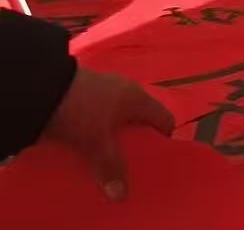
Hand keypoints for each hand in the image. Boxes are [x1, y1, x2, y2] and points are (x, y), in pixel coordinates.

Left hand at [43, 68, 173, 200]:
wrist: (40, 88)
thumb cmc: (81, 110)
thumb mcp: (97, 141)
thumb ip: (111, 166)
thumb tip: (121, 195)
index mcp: (138, 98)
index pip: (164, 119)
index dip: (163, 140)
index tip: (154, 161)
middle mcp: (126, 91)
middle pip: (139, 121)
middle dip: (135, 143)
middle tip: (128, 166)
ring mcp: (104, 90)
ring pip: (117, 120)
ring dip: (113, 138)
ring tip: (104, 159)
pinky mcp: (83, 93)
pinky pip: (99, 117)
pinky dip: (96, 131)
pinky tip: (85, 145)